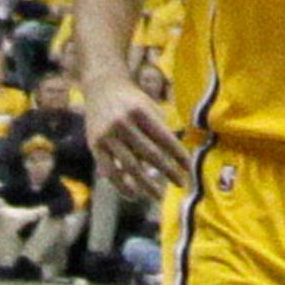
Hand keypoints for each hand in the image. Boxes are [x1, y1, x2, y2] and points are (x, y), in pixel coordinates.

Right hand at [86, 54, 189, 200]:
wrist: (102, 87)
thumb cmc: (134, 102)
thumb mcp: (150, 108)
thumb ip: (160, 131)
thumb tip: (175, 161)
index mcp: (141, 112)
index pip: (165, 138)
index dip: (178, 156)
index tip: (189, 169)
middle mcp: (123, 123)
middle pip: (150, 154)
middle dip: (168, 171)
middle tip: (181, 184)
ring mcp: (107, 135)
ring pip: (130, 166)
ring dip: (146, 184)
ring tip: (159, 196)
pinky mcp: (95, 145)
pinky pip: (110, 170)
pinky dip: (122, 185)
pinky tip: (134, 195)